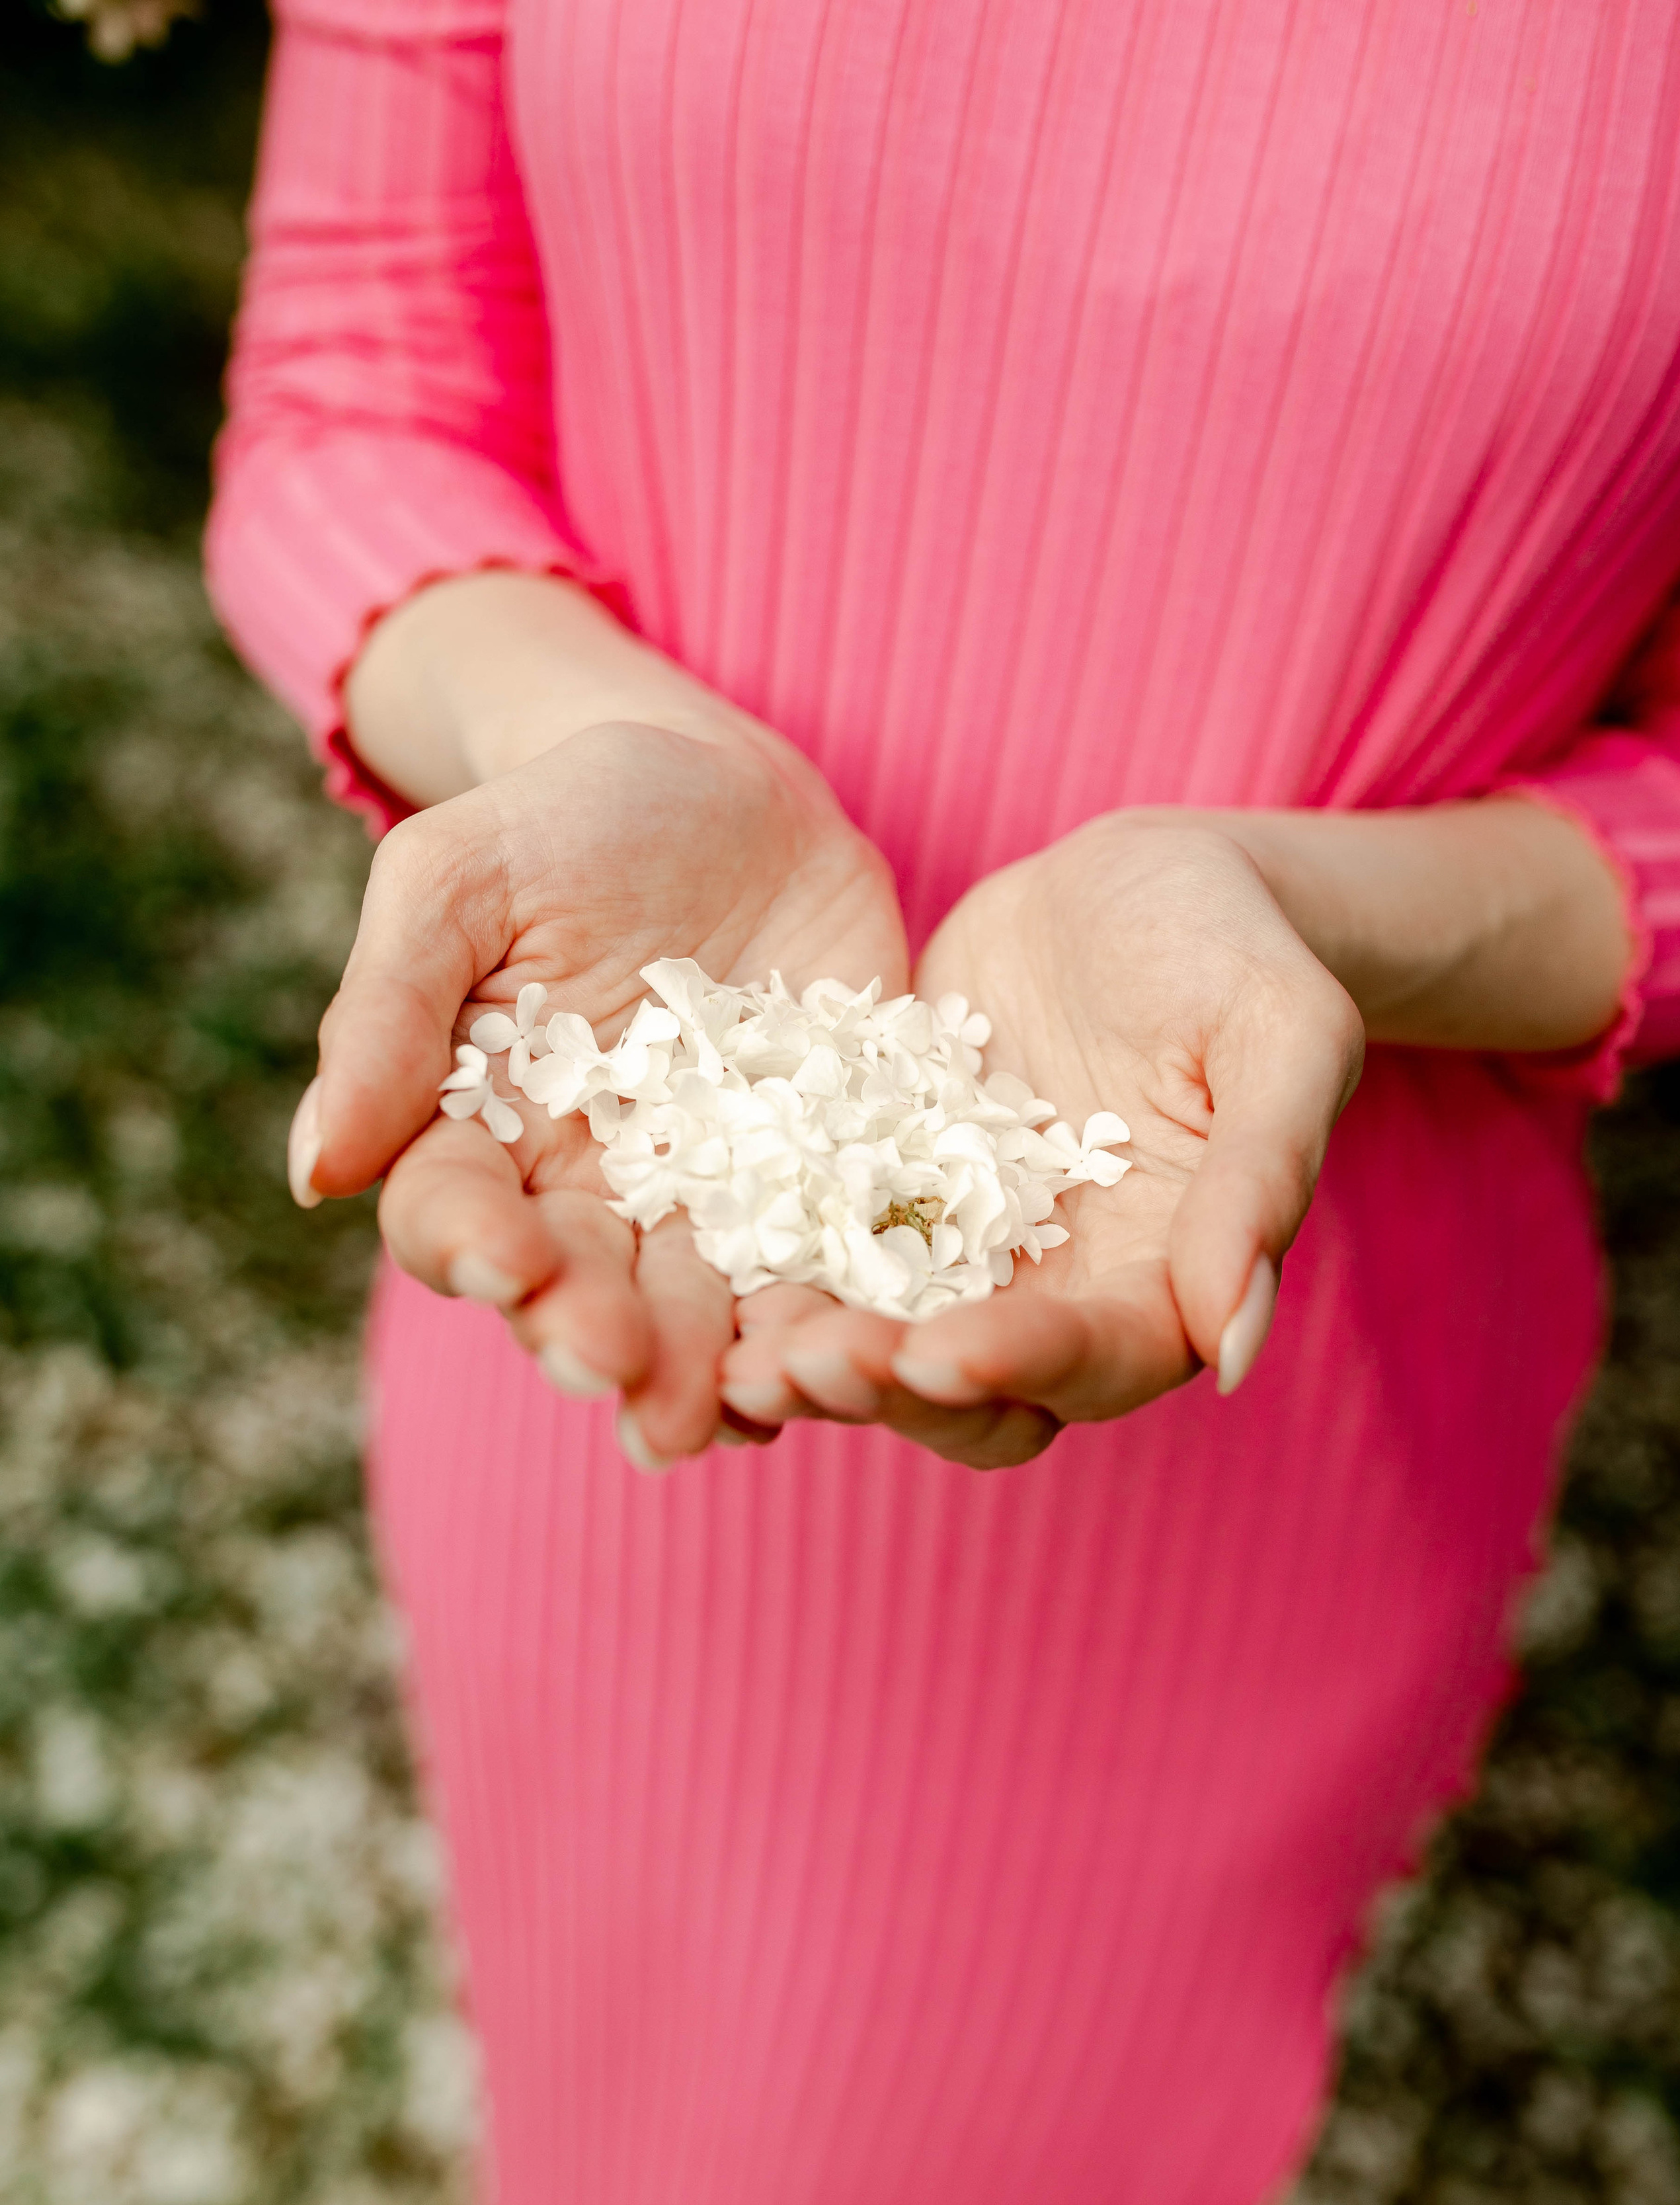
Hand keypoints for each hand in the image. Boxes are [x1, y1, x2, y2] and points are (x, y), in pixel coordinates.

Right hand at [290, 710, 906, 1463]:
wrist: (730, 787)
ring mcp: (706, 1196)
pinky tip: (835, 1359)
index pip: (453, 1214)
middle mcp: (586, 1190)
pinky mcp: (817, 1182)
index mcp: (479, 1132)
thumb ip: (389, 1012)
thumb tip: (313, 1168)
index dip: (473, 1248)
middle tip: (614, 1366)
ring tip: (720, 1411)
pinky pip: (817, 1265)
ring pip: (695, 1305)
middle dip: (592, 1332)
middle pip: (576, 1287)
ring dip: (702, 1365)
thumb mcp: (456, 880)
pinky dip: (824, 1316)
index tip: (503, 1267)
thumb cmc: (565, 819)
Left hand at [718, 819, 1363, 1467]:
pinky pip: (822, 1253)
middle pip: (973, 1390)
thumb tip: (1236, 1351)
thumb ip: (1262, 1181)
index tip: (940, 1350)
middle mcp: (1058, 1293)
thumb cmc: (1235, 948)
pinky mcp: (886, 1191)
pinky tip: (697, 1261)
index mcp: (1165, 1281)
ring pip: (885, 1344)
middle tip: (792, 1366)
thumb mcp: (1280, 1037)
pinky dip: (769, 1274)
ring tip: (733, 1354)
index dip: (1018, 1366)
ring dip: (811, 1361)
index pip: (1095, 1361)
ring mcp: (963, 1251)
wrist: (1136, 882)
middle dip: (886, 1388)